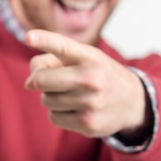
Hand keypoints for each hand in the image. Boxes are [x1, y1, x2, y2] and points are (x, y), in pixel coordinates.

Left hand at [24, 29, 151, 140]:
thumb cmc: (97, 74)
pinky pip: (53, 117)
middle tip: (46, 80)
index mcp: (90, 57)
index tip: (28, 37)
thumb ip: (52, 59)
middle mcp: (92, 78)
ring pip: (46, 100)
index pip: (63, 46)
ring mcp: (90, 103)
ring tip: (70, 94)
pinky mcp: (87, 124)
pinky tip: (75, 109)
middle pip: (42, 80)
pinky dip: (57, 113)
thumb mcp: (83, 58)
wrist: (132, 102)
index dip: (44, 40)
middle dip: (37, 80)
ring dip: (50, 97)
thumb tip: (30, 80)